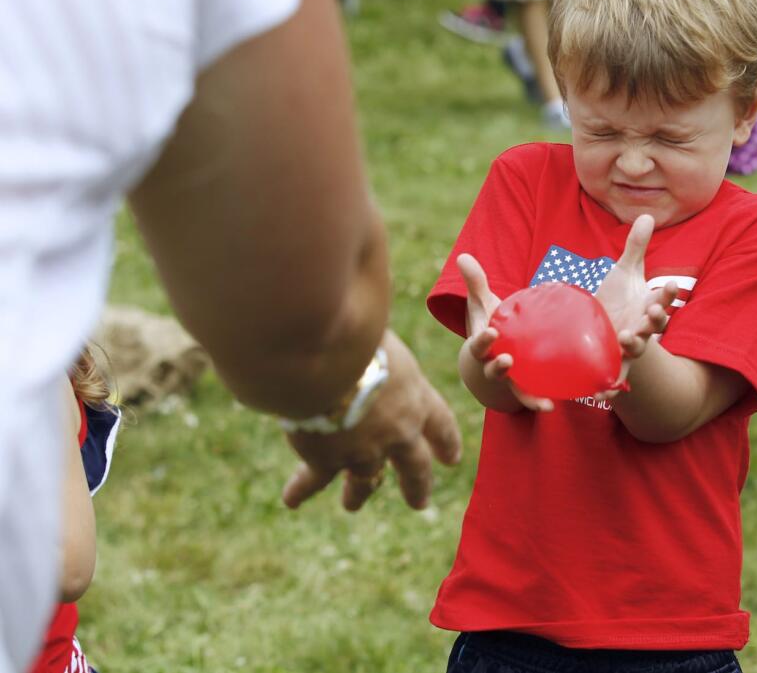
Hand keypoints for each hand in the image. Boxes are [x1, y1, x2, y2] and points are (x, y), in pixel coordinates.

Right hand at [281, 329, 461, 511]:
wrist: (323, 354)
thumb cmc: (355, 325)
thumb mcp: (379, 323)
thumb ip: (377, 318)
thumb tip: (371, 261)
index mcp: (417, 396)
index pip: (439, 422)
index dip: (445, 440)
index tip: (453, 459)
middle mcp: (398, 430)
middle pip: (415, 465)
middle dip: (417, 483)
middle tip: (419, 501)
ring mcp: (364, 450)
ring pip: (366, 481)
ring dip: (359, 494)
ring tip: (353, 505)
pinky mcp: (329, 459)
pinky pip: (315, 479)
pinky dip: (302, 488)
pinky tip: (292, 499)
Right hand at [456, 253, 553, 412]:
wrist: (493, 351)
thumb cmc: (490, 322)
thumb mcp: (481, 303)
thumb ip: (475, 282)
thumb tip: (463, 256)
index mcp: (481, 345)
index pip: (478, 344)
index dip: (483, 341)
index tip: (491, 333)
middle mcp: (491, 365)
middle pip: (492, 369)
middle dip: (498, 367)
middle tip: (506, 361)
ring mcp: (508, 379)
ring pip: (514, 388)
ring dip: (525, 395)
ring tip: (542, 402)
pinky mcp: (523, 386)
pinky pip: (530, 395)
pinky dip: (539, 401)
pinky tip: (553, 403)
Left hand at [594, 215, 677, 397]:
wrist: (599, 324)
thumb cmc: (616, 296)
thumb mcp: (625, 270)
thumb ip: (636, 246)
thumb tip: (646, 215)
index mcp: (648, 305)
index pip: (663, 299)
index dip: (667, 294)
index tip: (671, 284)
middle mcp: (643, 327)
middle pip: (654, 325)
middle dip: (656, 318)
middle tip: (654, 311)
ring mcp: (629, 345)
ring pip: (637, 349)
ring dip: (635, 345)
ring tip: (628, 338)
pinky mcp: (611, 361)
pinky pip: (613, 377)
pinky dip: (608, 386)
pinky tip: (599, 394)